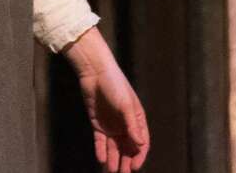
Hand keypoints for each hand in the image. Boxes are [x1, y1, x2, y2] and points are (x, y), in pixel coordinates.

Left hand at [64, 27, 149, 171]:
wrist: (94, 72)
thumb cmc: (115, 85)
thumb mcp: (126, 105)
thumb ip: (132, 125)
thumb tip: (140, 143)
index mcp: (136, 121)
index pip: (141, 143)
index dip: (139, 156)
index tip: (134, 167)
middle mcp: (124, 125)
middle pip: (127, 148)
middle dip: (126, 162)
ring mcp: (111, 125)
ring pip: (113, 147)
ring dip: (113, 159)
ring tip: (111, 171)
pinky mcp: (97, 123)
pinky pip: (100, 141)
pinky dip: (101, 150)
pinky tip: (101, 160)